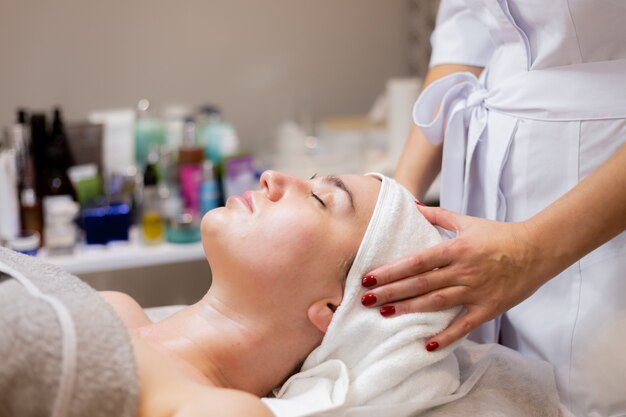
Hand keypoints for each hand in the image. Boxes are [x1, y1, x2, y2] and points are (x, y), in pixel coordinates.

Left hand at [361, 206, 549, 350]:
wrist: (538, 249)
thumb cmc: (499, 234)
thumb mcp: (466, 221)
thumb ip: (437, 216)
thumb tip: (413, 206)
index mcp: (455, 249)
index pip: (416, 261)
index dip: (392, 270)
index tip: (369, 277)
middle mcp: (462, 270)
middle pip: (420, 283)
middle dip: (391, 291)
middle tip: (366, 299)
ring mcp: (475, 290)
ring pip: (436, 302)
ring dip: (409, 309)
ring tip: (385, 314)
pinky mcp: (488, 308)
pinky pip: (464, 325)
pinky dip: (447, 336)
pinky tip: (427, 344)